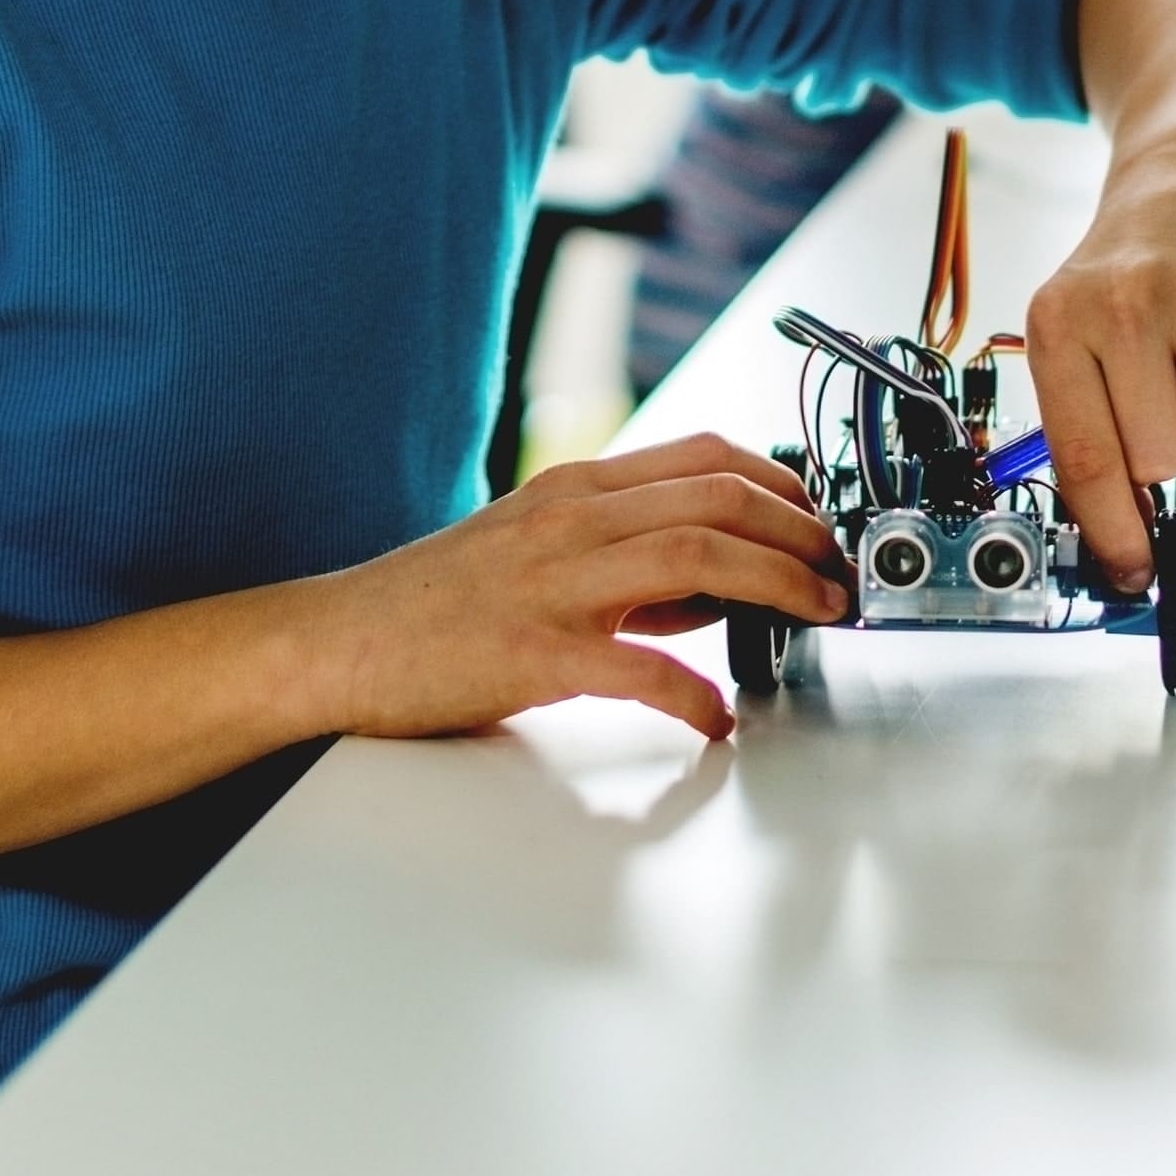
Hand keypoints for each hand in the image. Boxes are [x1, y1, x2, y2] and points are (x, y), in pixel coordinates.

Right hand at [312, 433, 848, 742]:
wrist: (335, 643)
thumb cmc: (432, 604)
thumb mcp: (534, 551)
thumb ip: (623, 558)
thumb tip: (715, 585)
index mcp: (574, 490)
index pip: (704, 457)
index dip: (783, 482)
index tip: (822, 517)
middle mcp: (570, 522)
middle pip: (718, 500)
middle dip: (801, 531)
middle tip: (840, 570)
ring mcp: (551, 585)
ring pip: (695, 558)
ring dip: (776, 582)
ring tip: (816, 613)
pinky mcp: (532, 654)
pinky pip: (636, 668)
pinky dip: (692, 693)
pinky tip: (717, 719)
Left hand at [1023, 116, 1175, 587]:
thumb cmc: (1132, 265)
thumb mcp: (1078, 328)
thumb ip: (1089, 427)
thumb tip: (1120, 542)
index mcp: (1060, 323)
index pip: (1086, 461)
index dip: (1113, 533)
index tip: (1129, 574)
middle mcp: (1127, 304)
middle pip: (1165, 459)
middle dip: (1172, 437)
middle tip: (1171, 377)